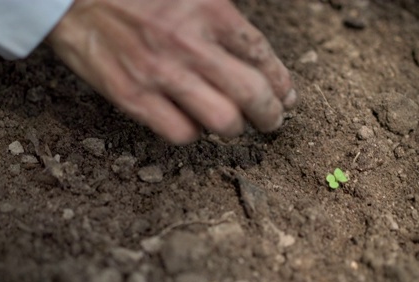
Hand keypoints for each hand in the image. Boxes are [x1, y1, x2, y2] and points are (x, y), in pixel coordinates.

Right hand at [47, 0, 295, 143]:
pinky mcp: (132, 97)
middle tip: (272, 121)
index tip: (287, 96)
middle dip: (271, 116)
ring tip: (231, 125)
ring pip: (222, 122)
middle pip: (252, 95)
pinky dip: (192, 132)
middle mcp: (189, 44)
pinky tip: (191, 123)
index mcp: (208, 10)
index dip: (281, 83)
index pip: (261, 56)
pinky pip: (180, 133)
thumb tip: (247, 49)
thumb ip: (217, 15)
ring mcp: (160, 74)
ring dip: (234, 128)